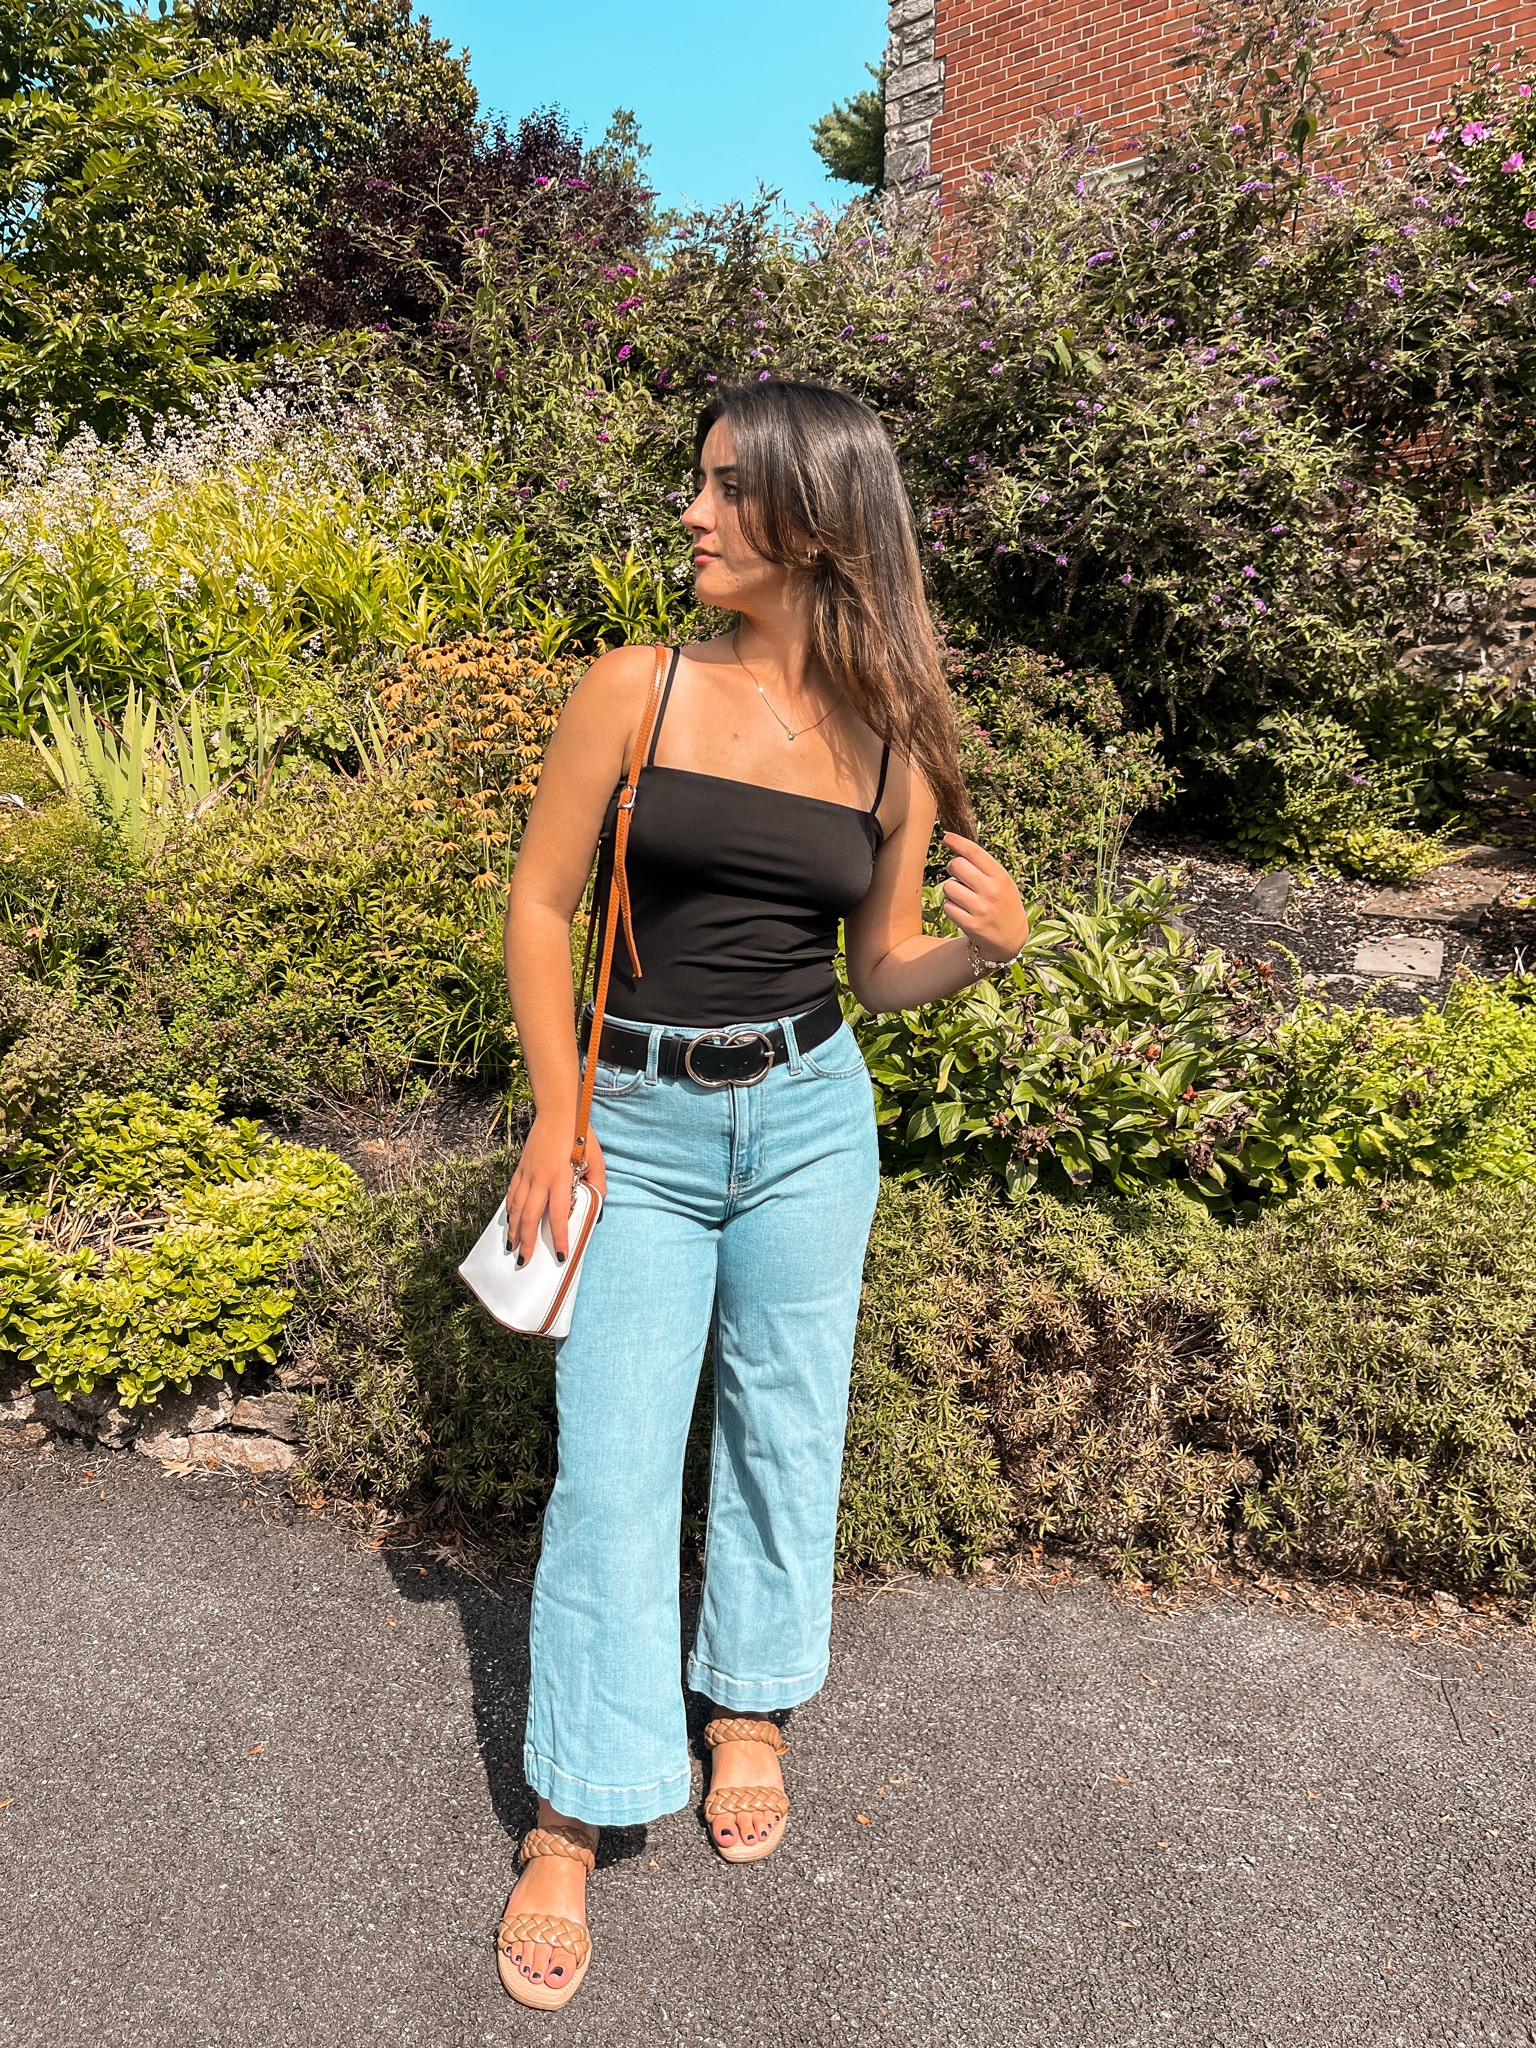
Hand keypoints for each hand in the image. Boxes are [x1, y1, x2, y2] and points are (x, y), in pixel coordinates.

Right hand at [505, 1113, 607, 1264]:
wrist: (558, 1111)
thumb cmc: (580, 1135)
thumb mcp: (597, 1160)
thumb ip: (598, 1185)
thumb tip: (596, 1206)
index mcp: (561, 1178)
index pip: (560, 1215)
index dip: (560, 1237)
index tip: (560, 1255)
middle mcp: (540, 1178)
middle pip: (530, 1217)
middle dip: (526, 1242)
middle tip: (524, 1261)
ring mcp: (527, 1173)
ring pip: (516, 1208)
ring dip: (514, 1229)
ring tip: (512, 1247)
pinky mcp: (521, 1168)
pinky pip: (512, 1194)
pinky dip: (510, 1210)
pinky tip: (510, 1221)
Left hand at [940, 833, 1029, 963]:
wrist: (1010, 938)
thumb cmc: (1002, 903)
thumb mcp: (1002, 882)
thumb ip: (982, 865)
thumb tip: (952, 841)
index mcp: (1001, 877)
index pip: (974, 852)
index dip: (956, 841)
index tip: (944, 837)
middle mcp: (992, 891)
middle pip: (956, 866)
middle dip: (953, 868)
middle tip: (959, 876)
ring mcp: (981, 908)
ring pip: (948, 887)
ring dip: (952, 891)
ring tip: (965, 898)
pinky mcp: (970, 924)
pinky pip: (947, 906)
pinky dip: (951, 907)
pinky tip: (964, 912)